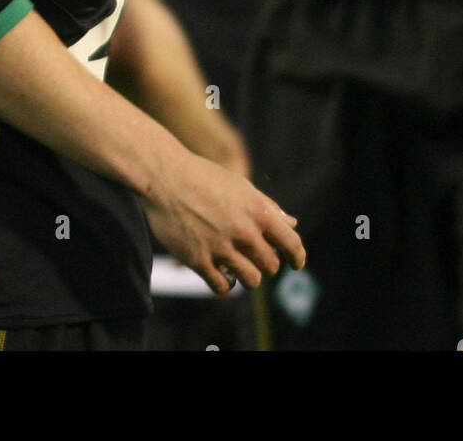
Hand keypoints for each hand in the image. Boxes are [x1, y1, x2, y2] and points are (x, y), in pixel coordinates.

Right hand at [141, 149, 303, 294]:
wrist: (165, 176)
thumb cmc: (205, 178)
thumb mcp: (241, 186)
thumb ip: (268, 208)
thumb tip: (292, 224)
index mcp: (258, 210)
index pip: (292, 244)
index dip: (297, 257)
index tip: (295, 263)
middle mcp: (243, 231)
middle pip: (270, 266)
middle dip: (265, 264)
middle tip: (253, 257)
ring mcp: (220, 247)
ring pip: (251, 281)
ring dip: (247, 276)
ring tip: (238, 266)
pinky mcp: (198, 260)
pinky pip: (223, 287)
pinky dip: (225, 283)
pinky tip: (220, 272)